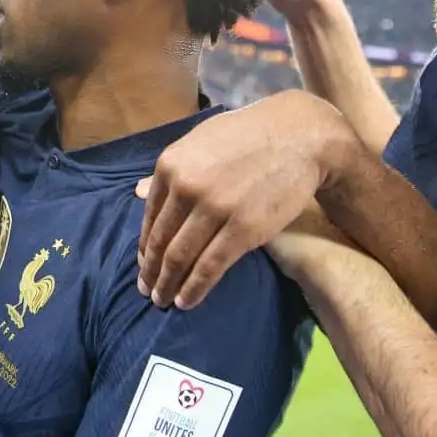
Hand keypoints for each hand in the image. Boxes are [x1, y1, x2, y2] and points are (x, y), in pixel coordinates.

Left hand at [135, 90, 355, 308]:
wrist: (300, 136)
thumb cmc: (250, 135)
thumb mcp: (202, 141)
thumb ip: (172, 170)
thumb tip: (136, 191)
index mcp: (171, 165)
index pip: (150, 216)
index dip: (145, 246)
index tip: (144, 264)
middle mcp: (186, 187)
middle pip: (161, 240)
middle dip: (151, 271)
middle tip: (147, 291)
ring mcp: (214, 210)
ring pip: (181, 257)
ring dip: (168, 284)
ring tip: (163, 301)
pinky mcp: (243, 230)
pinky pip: (209, 267)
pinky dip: (194, 289)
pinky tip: (186, 301)